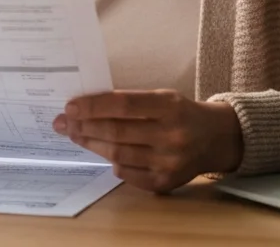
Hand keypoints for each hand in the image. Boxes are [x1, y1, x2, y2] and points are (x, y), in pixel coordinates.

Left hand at [53, 90, 243, 192]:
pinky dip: (114, 163)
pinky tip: (105, 154)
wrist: (216, 139)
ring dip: (92, 145)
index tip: (70, 107)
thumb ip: (130, 102)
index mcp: (170, 107)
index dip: (93, 106)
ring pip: (118, 155)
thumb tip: (86, 107)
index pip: (123, 105)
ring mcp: (169, 162)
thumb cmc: (181, 113)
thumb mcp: (163, 98)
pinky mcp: (166, 182)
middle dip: (84, 127)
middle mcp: (171, 135)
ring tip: (76, 135)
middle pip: (116, 133)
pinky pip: (128, 175)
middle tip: (63, 123)